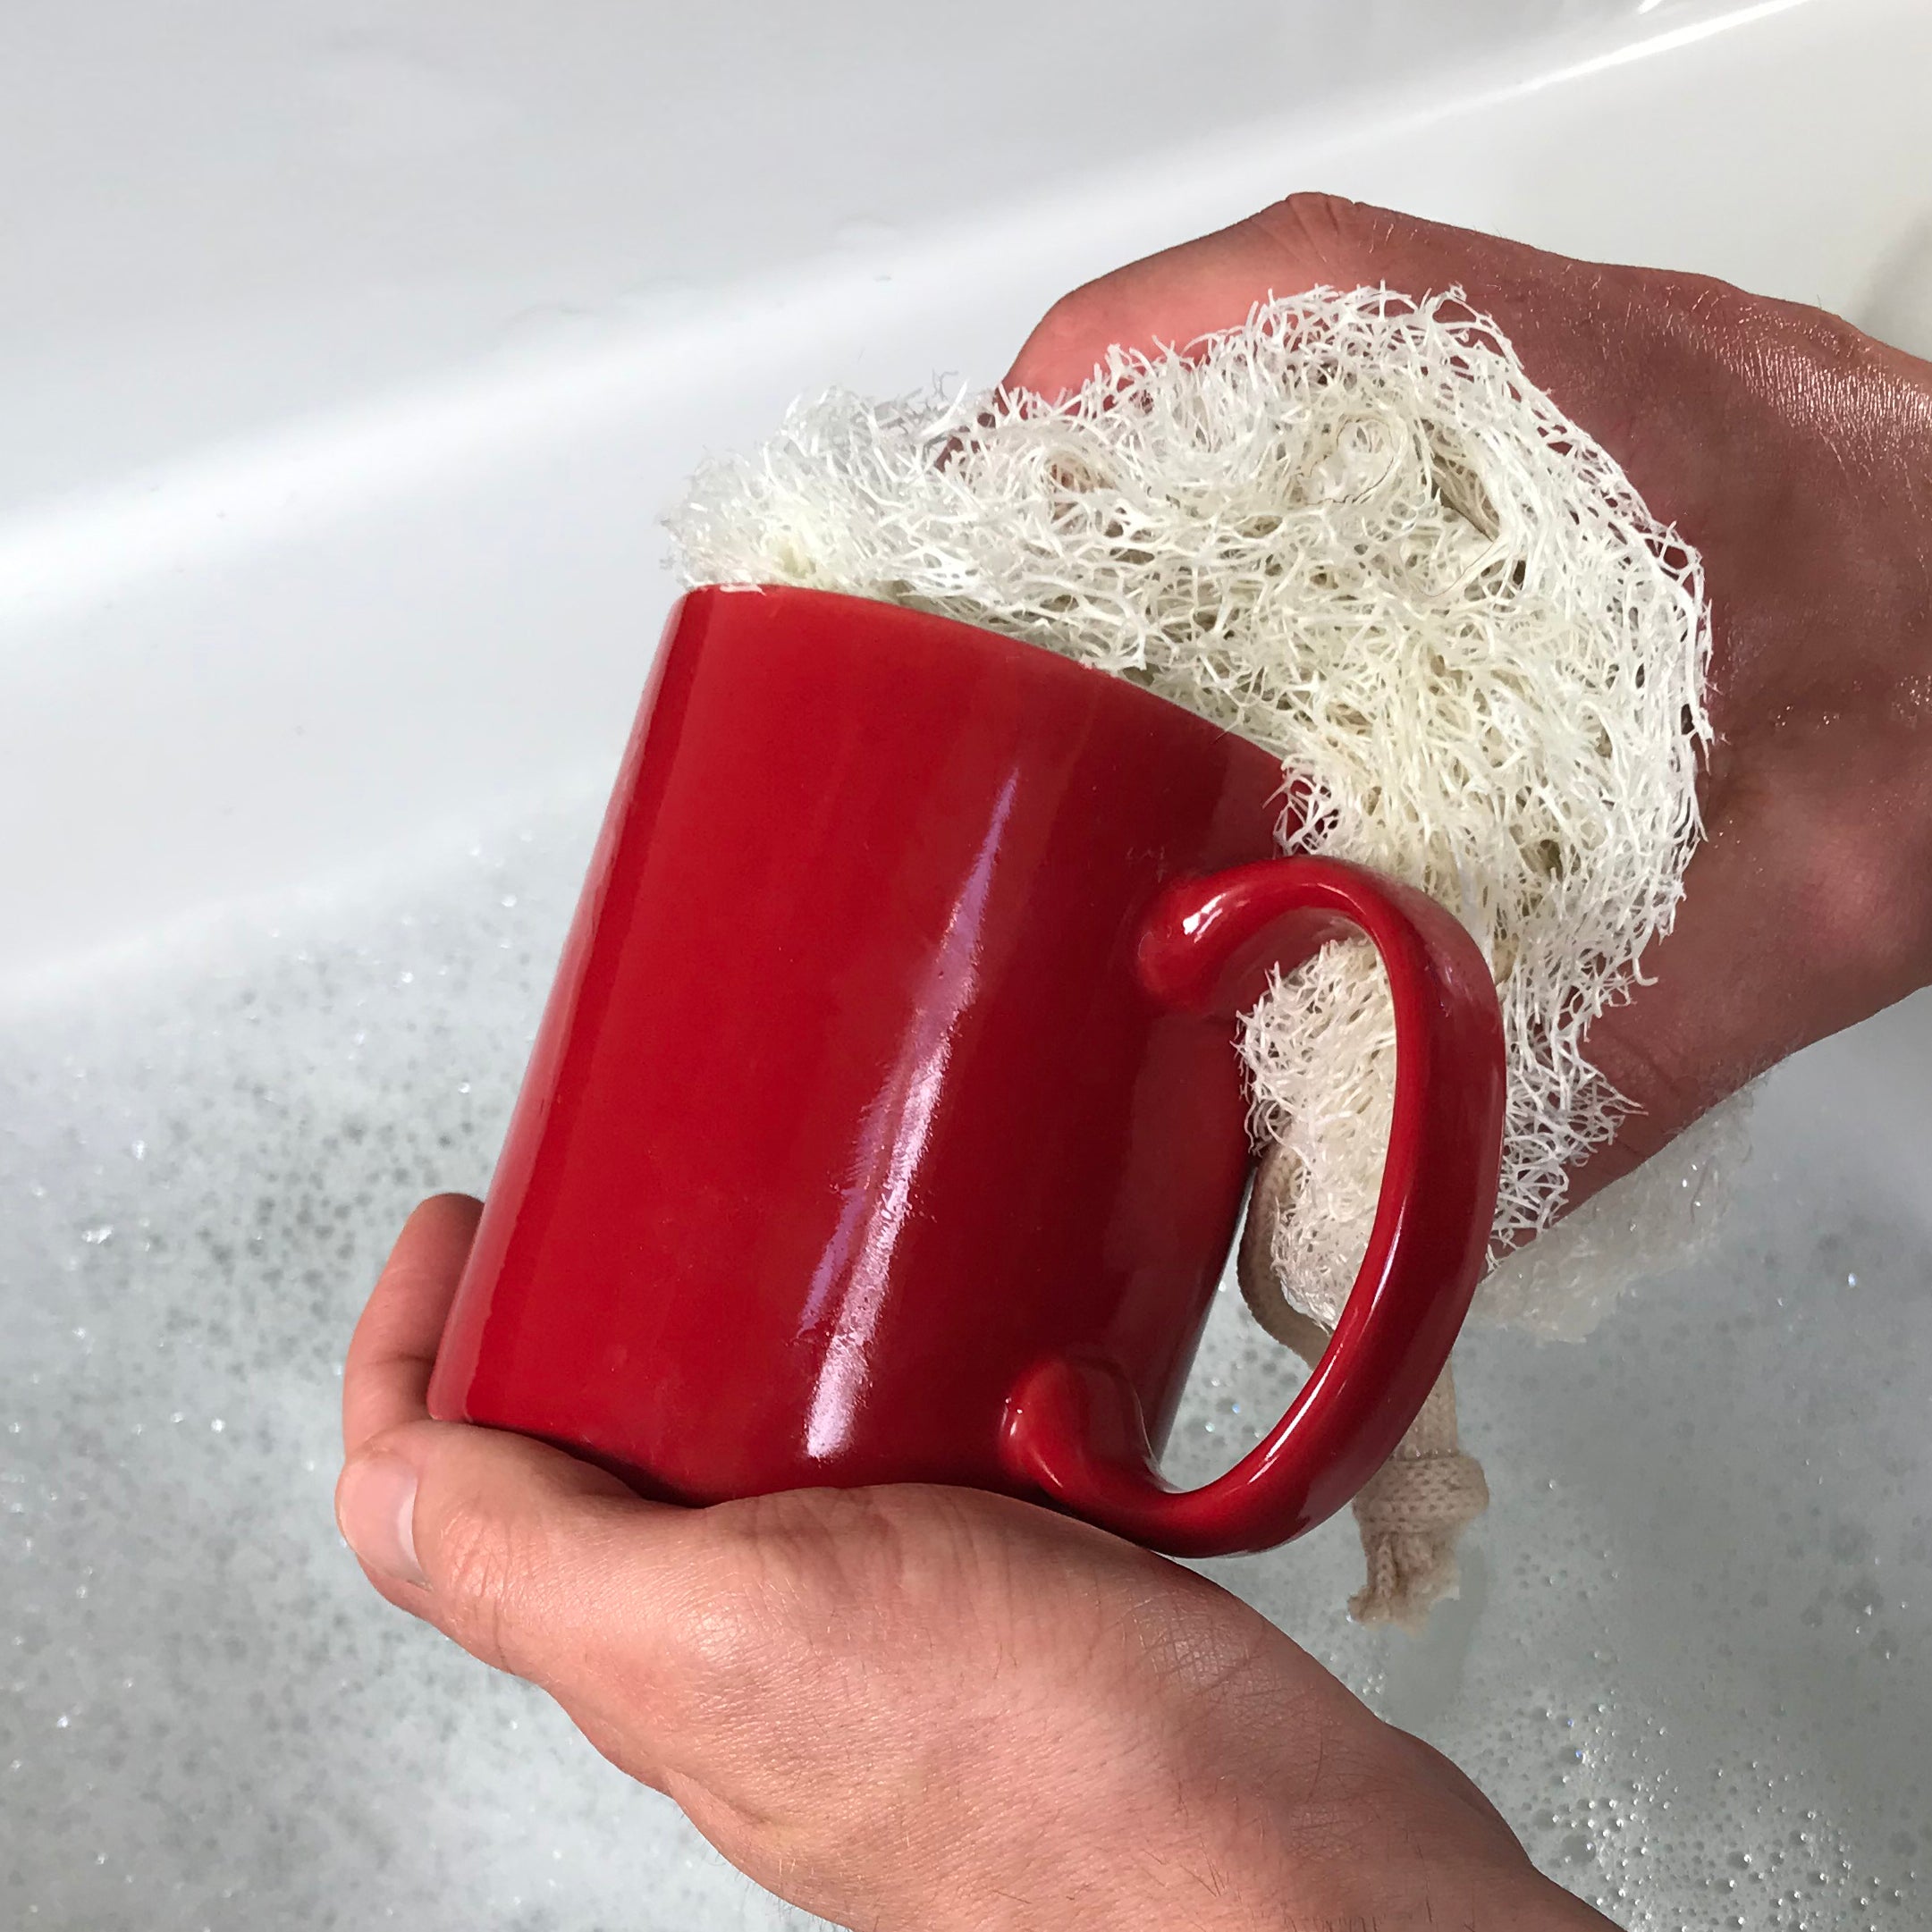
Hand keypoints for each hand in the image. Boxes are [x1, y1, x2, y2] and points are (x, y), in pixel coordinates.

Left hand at [337, 1195, 1608, 1930]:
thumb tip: (381, 1487)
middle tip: (621, 1209)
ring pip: (743, 1464)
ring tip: (778, 1233)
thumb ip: (547, 1570)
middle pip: (584, 1471)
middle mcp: (740, 1647)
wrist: (1274, 1855)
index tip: (458, 1226)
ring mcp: (868, 1622)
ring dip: (726, 1341)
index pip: (445, 1503)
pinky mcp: (994, 1588)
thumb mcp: (740, 1632)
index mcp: (647, 1654)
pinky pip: (892, 1465)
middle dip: (571, 1329)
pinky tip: (938, 1318)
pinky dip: (881, 1374)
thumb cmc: (1040, 1769)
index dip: (412, 1353)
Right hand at [1004, 194, 1931, 1203]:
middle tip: (999, 593)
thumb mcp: (1816, 897)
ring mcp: (1593, 389)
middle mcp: (1589, 366)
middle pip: (1266, 333)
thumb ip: (1610, 1061)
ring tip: (1085, 628)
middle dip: (1102, 450)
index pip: (1307, 295)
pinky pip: (1390, 439)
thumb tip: (1393, 1211)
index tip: (991, 482)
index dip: (1114, 369)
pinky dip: (1285, 518)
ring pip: (1318, 378)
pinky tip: (1251, 655)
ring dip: (1184, 480)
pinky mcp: (1604, 445)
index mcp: (1619, 410)